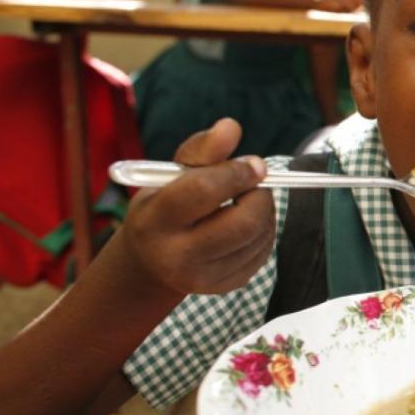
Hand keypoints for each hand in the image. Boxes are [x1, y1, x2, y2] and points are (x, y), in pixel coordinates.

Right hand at [121, 118, 275, 294]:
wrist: (149, 261)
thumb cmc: (164, 206)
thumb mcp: (170, 174)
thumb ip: (202, 149)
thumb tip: (231, 126)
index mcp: (155, 219)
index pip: (204, 190)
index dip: (237, 172)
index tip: (253, 164)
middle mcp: (175, 255)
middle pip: (242, 222)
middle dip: (260, 195)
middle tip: (256, 182)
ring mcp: (201, 277)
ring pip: (258, 237)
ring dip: (265, 211)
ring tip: (249, 200)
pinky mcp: (223, 287)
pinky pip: (262, 254)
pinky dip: (264, 231)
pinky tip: (247, 223)